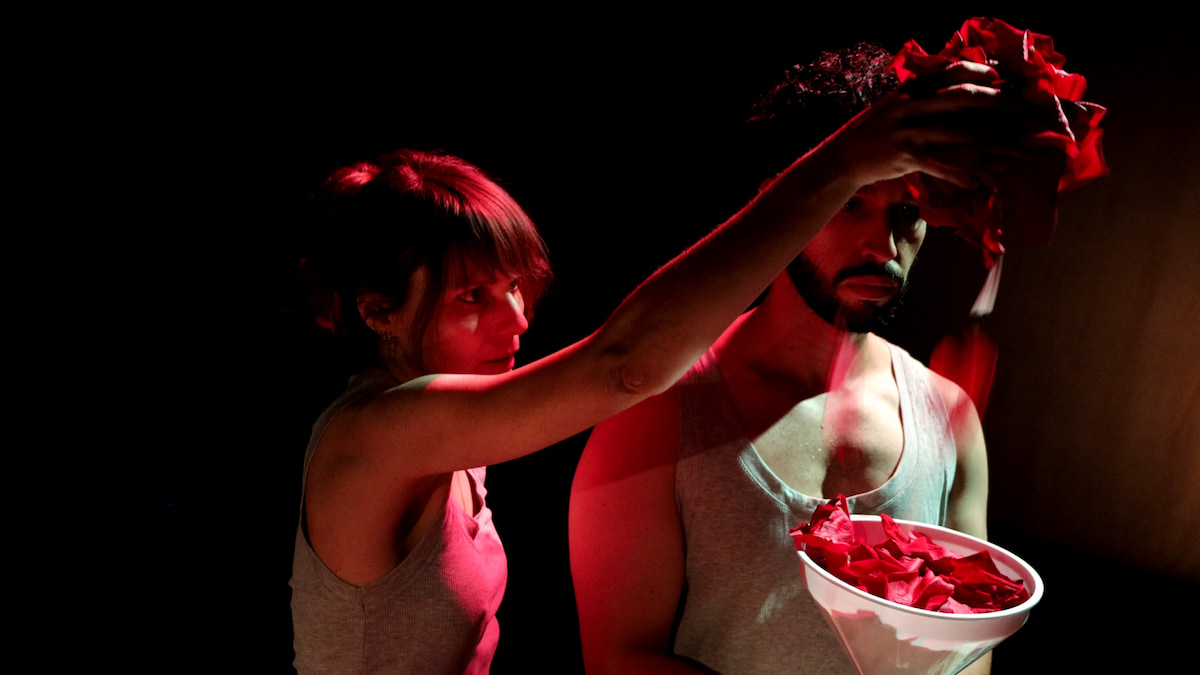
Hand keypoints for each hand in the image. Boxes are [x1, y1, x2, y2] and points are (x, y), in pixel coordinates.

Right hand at [817, 60, 1010, 188]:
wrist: (842, 158)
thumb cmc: (870, 132)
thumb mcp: (891, 104)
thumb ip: (917, 95)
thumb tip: (950, 89)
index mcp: (908, 90)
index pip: (951, 71)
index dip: (979, 71)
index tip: (998, 77)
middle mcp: (910, 106)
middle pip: (961, 97)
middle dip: (993, 99)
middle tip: (1016, 106)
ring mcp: (909, 131)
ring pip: (958, 132)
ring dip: (987, 140)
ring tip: (1007, 146)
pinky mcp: (907, 156)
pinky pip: (941, 165)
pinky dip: (960, 175)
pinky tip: (975, 183)